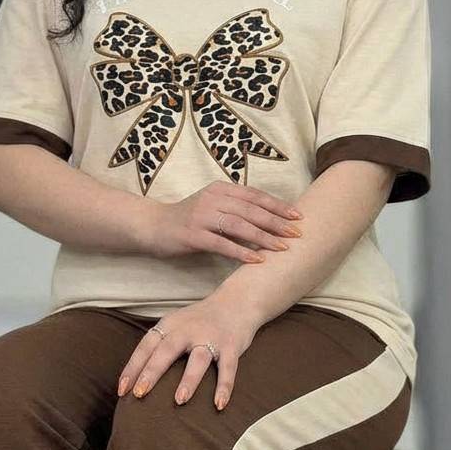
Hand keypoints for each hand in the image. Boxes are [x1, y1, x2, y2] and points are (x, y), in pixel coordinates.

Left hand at [116, 297, 261, 410]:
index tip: (121, 390)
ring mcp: (210, 337)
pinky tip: (219, 405)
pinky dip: (224, 386)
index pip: (146, 347)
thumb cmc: (200, 321)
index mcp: (170, 325)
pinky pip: (228, 368)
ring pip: (198, 359)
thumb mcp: (175, 325)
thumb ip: (159, 345)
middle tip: (139, 394)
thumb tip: (136, 378)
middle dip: (152, 372)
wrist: (237, 301)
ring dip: (188, 380)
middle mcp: (188, 330)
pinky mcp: (231, 346)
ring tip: (179, 400)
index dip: (132, 368)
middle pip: (166, 351)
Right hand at [146, 180, 302, 262]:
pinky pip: (221, 244)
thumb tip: (269, 219)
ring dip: (263, 238)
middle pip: (251, 210)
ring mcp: (201, 216)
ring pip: (239, 226)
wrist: (152, 226)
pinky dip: (241, 252)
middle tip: (297, 234)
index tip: (298, 215)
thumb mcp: (213, 206)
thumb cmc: (187, 219)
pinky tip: (257, 260)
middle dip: (277, 222)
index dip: (278, 205)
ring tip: (282, 248)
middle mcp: (212, 199)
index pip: (255, 196)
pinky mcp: (193, 235)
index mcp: (221, 189)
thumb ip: (236, 209)